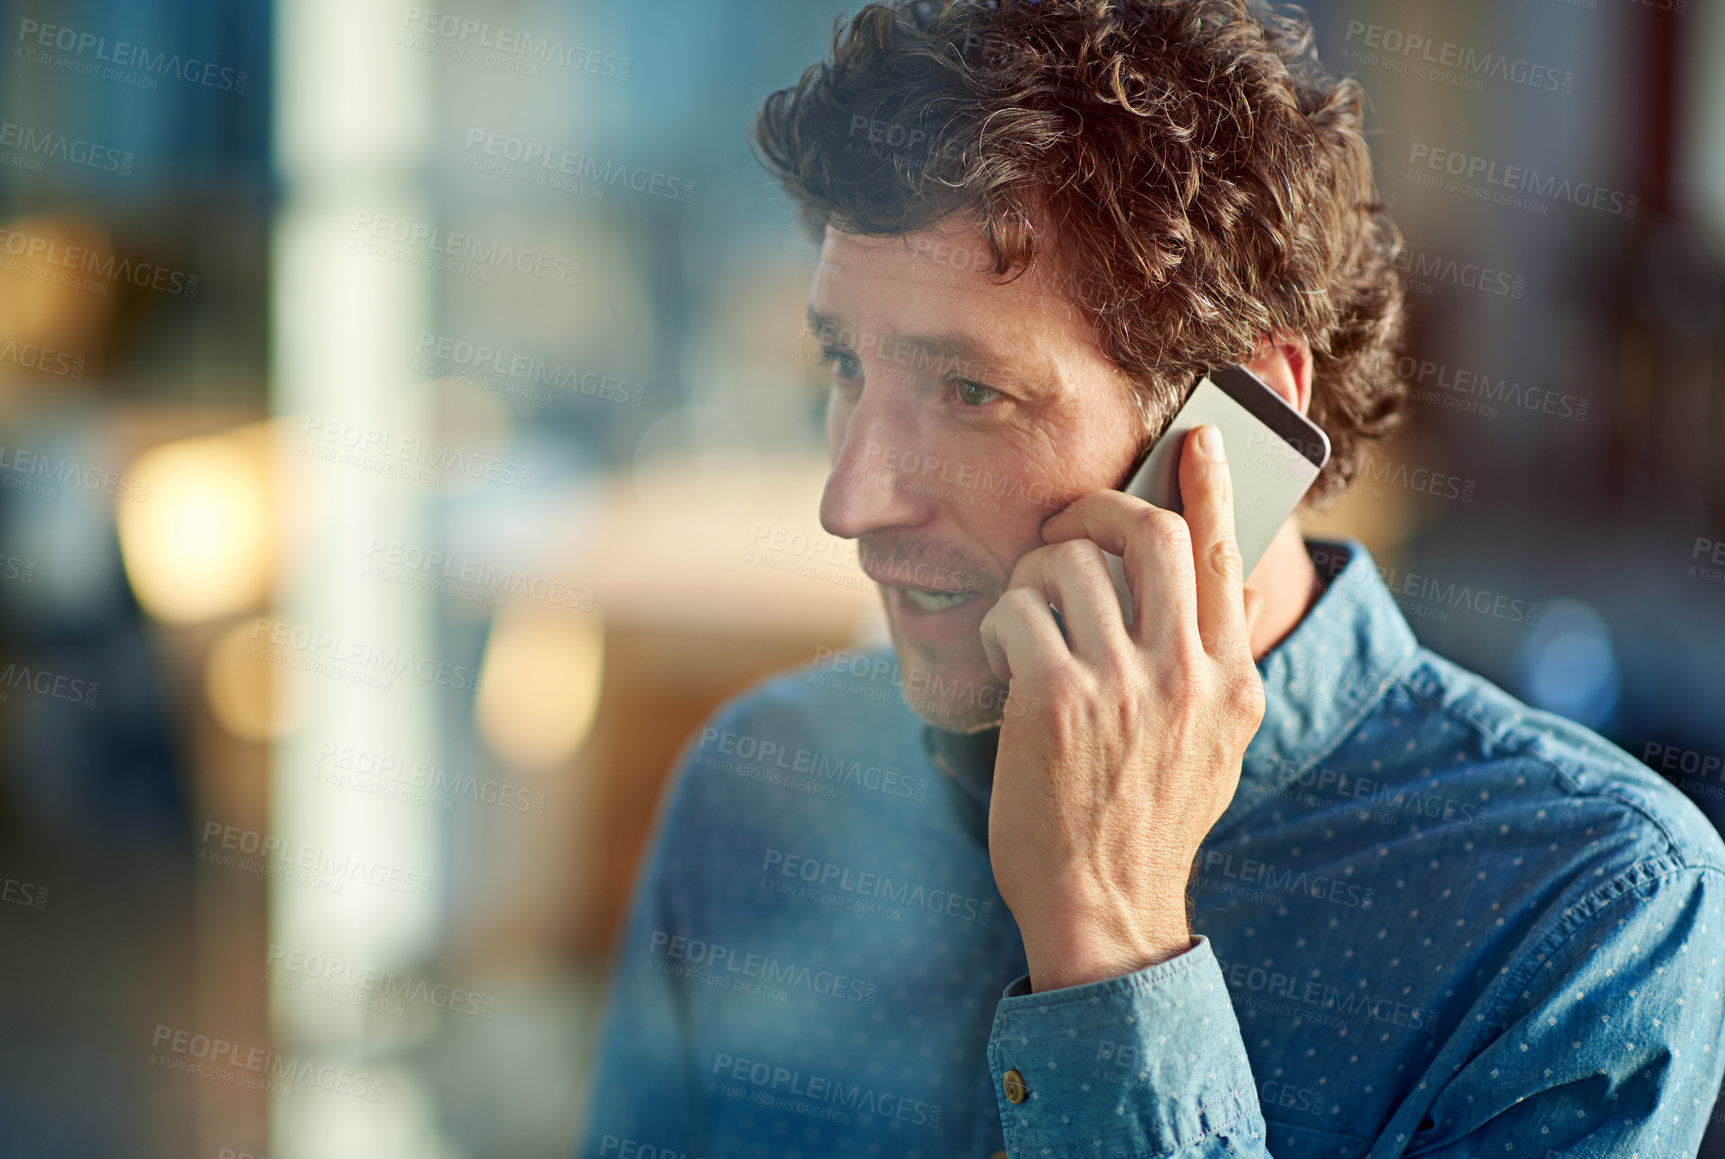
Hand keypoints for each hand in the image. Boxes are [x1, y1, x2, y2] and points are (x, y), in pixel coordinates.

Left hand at [978, 425, 1267, 991]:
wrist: (1105, 907)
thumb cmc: (1145, 819)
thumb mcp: (1210, 743)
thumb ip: (1205, 665)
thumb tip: (1192, 577)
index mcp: (1231, 680)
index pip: (1226, 557)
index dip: (1212, 487)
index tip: (1200, 439)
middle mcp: (1186, 674)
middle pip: (1149, 533)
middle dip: (1094, 508)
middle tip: (1065, 522)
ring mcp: (1122, 686)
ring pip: (1070, 564)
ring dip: (1035, 573)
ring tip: (1026, 611)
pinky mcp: (1054, 701)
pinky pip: (1017, 608)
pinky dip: (1000, 619)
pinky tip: (1002, 655)